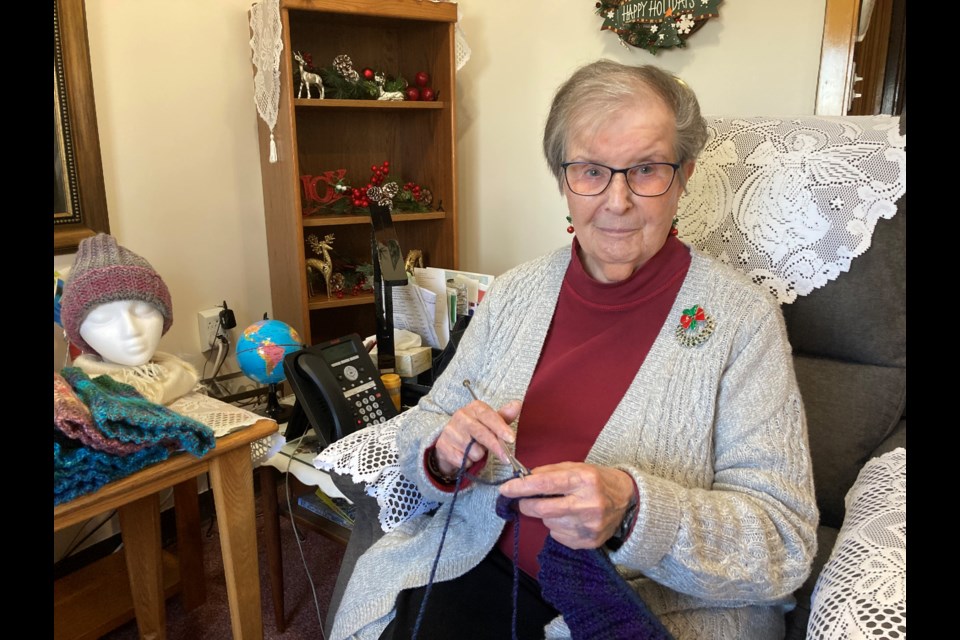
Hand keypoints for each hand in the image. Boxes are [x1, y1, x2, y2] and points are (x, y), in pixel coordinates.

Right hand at [433, 400, 522, 476]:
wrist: (450, 441)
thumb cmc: (476, 430)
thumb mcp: (491, 423)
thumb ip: (504, 416)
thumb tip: (517, 404)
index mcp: (475, 408)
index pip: (489, 416)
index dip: (501, 428)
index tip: (511, 439)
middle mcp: (460, 416)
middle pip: (481, 433)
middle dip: (496, 447)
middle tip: (506, 458)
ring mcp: (450, 431)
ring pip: (473, 450)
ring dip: (479, 456)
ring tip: (476, 450)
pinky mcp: (442, 445)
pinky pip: (462, 460)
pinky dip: (468, 462)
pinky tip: (466, 456)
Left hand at [499, 462, 635, 548]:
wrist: (628, 502)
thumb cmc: (598, 481)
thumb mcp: (578, 467)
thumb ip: (551, 471)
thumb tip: (524, 479)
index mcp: (584, 480)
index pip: (546, 484)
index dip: (522, 487)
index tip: (505, 489)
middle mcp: (588, 504)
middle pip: (543, 509)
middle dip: (527, 505)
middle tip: (524, 500)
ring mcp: (589, 526)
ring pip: (549, 523)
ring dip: (546, 515)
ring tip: (560, 507)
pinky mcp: (589, 542)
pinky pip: (559, 536)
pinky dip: (557, 527)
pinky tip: (570, 519)